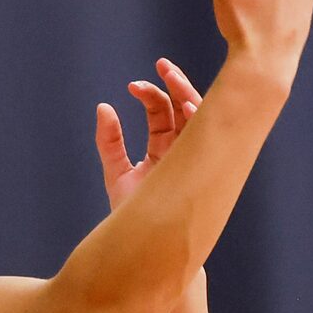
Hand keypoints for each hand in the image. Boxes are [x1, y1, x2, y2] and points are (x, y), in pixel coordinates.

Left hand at [95, 58, 204, 212]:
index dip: (150, 94)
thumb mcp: (116, 173)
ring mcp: (193, 158)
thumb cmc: (132, 216)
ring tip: (171, 76)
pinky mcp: (200, 167)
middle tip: (162, 65)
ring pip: (198, 118)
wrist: (146, 247)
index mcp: (163, 150)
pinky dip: (201, 119)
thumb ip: (109, 141)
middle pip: (183, 109)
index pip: (161, 113)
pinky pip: (209, 138)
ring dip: (188, 94)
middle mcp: (181, 151)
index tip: (133, 86)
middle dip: (175, 84)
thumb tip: (103, 107)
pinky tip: (188, 105)